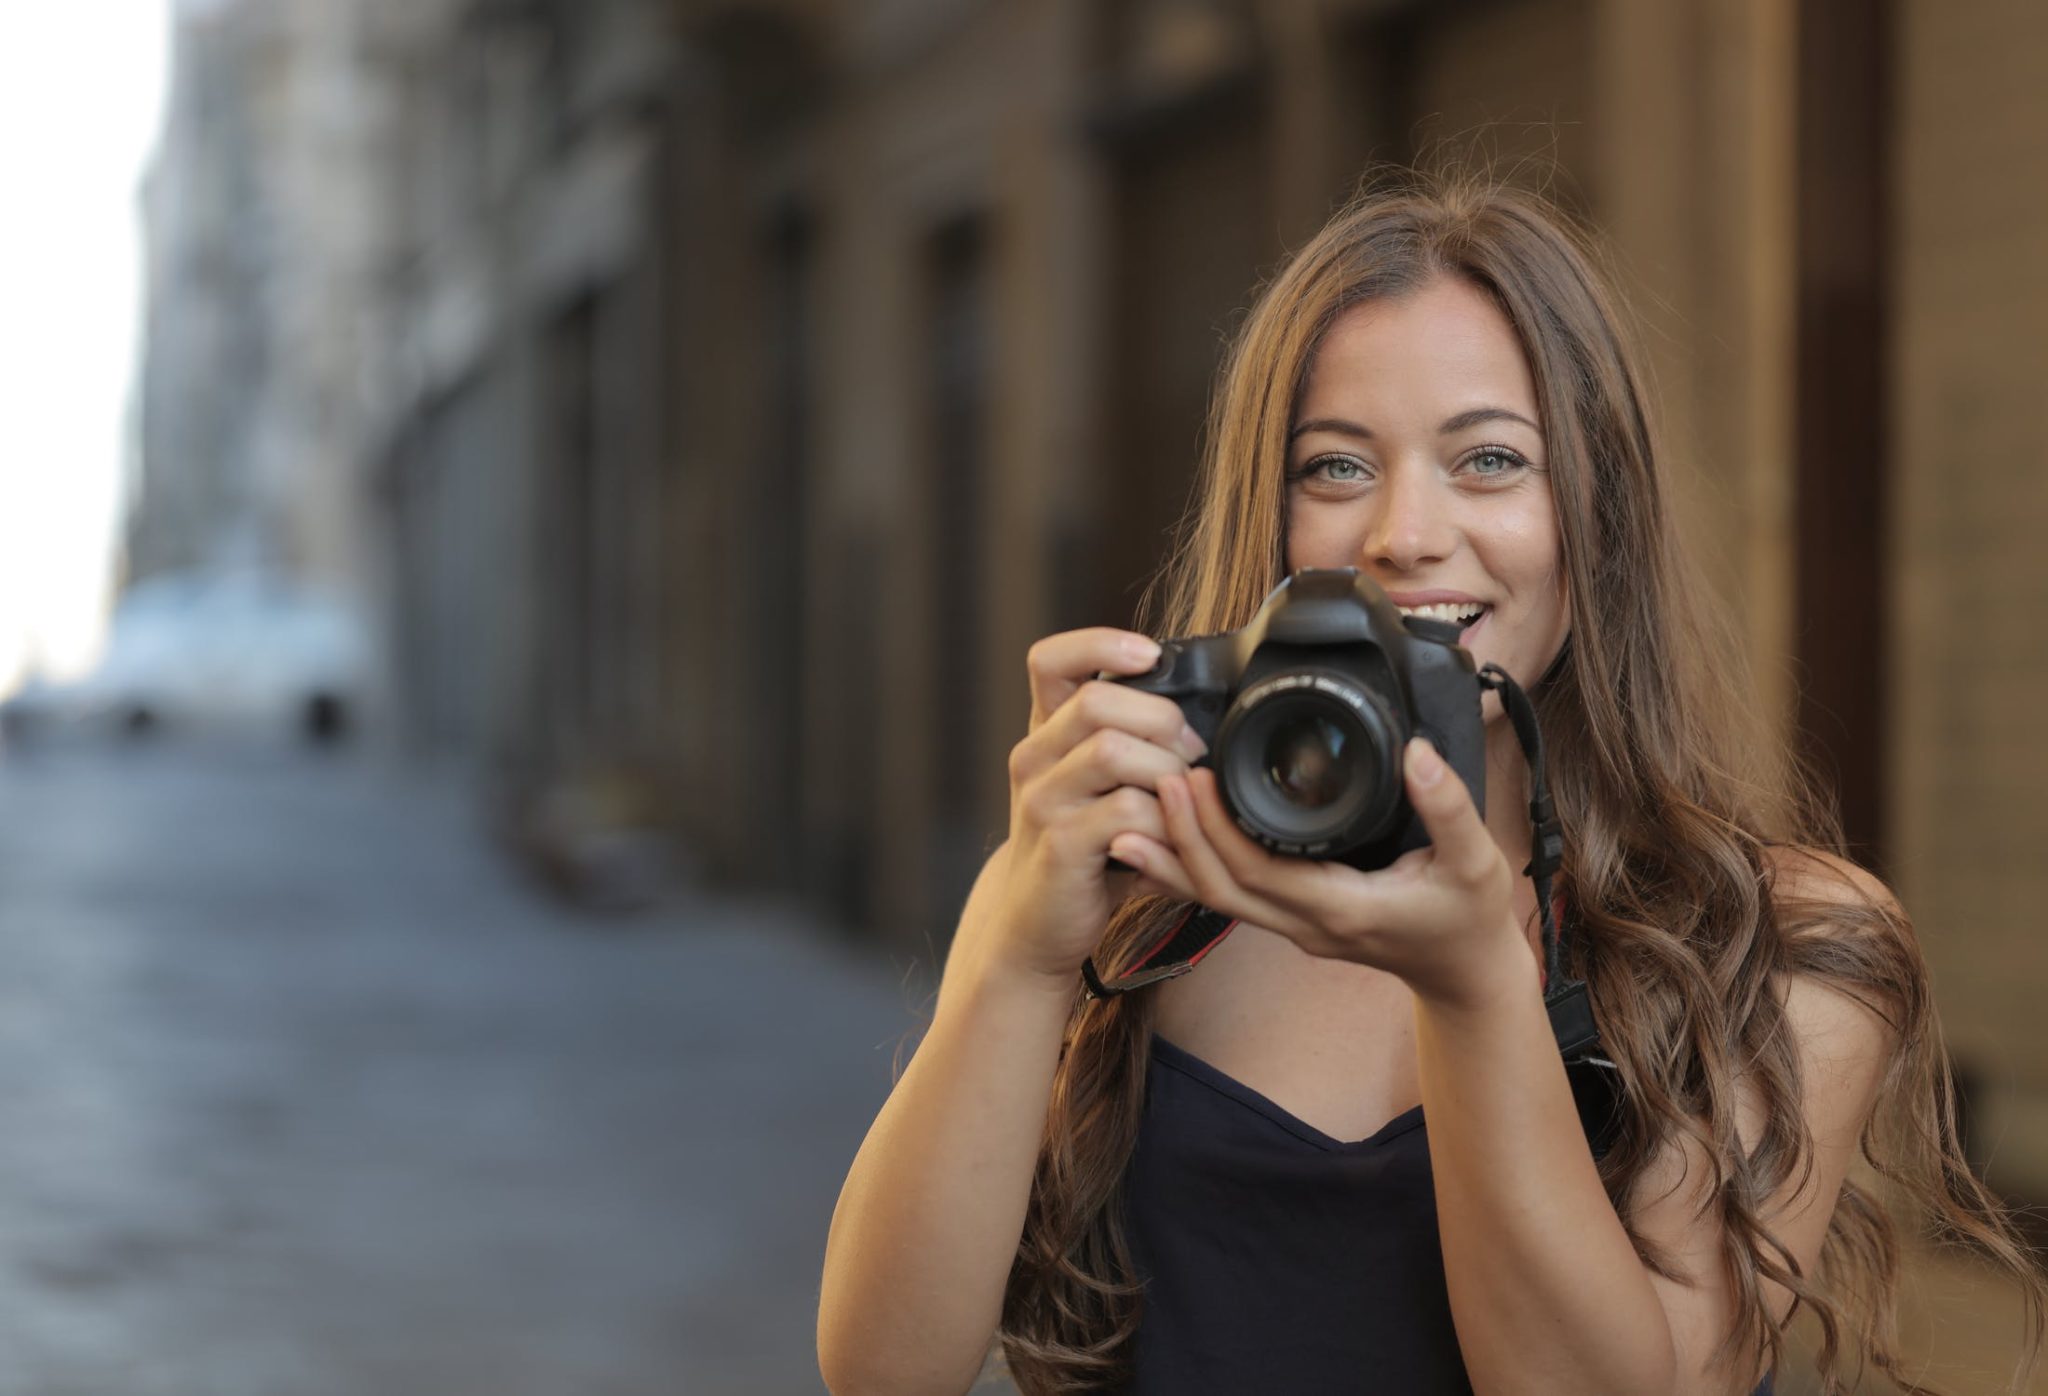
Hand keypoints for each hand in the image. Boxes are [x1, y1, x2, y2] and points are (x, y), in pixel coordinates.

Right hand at [955, 628, 1206, 989]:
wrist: (1035, 923)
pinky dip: (1165, 820)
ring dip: (1166, 769)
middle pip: (1095, 701)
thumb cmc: (1080, 849)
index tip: (1149, 655)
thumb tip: (1204, 713)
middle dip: (1160, 718)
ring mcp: (1042, 801)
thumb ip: (1127, 746)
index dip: (1099, 644)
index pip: (1050, 660)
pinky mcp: (1061, 845)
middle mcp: (1034, 758)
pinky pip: (1126, 812)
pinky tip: (1175, 836)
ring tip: (1185, 795)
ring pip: (1111, 750)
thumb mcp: (1094, 787)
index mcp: (1045, 733)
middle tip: (1191, 751)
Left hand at [1106, 737, 1535, 1010]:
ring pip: (1216, 898)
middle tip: (1154, 780)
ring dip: (1175, 856)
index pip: (1259, 872)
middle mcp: (1307, 924)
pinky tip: (1169, 840)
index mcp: (1343, 907)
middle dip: (1181, 837)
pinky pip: (1232, 896)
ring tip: (1134, 810)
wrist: (1466, 976)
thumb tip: (1417, 753)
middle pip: (1220, 888)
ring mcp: (1295, 927)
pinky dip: (1195, 868)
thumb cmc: (1470, 920)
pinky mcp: (1293, 920)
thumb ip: (1449, 807)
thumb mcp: (1477, 861)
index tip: (1191, 778)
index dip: (1216, 830)